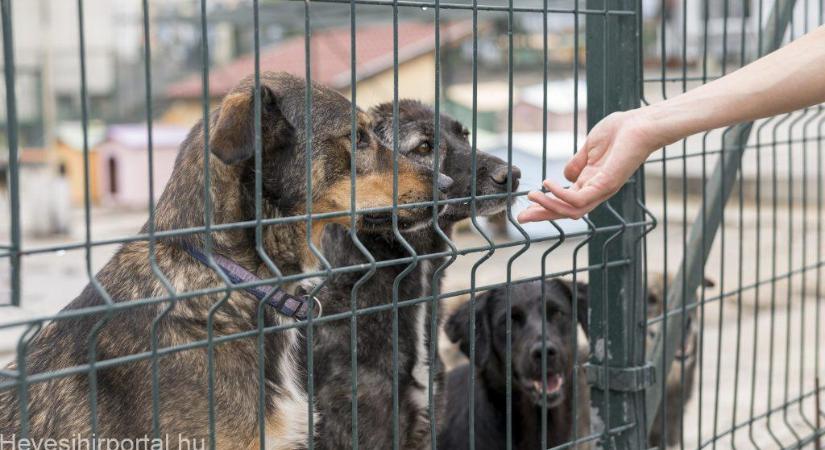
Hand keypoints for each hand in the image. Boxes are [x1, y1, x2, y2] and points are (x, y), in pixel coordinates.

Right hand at [517, 109, 666, 222]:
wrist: (640, 124)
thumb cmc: (619, 131)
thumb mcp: (589, 148)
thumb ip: (577, 163)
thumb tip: (564, 175)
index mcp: (591, 182)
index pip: (565, 201)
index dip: (545, 205)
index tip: (527, 206)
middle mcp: (596, 191)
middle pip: (566, 211)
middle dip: (542, 215)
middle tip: (521, 217)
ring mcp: (602, 190)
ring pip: (571, 211)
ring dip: (548, 206)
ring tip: (531, 196)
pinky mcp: (606, 185)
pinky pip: (578, 199)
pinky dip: (560, 195)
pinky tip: (548, 184)